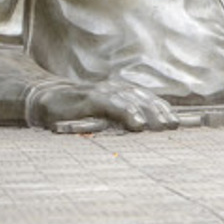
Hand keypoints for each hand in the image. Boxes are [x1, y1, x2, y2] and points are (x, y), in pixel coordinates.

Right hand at [27, 80, 180, 132]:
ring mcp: (103, 92)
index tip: (177, 124)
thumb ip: (119, 120)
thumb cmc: (75, 111)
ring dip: (150, 113)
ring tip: (162, 127)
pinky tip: (137, 124)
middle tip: (174, 127)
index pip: (149, 100)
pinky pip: (112, 104)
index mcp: (122, 93)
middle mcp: (116, 89)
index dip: (164, 110)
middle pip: (145, 99)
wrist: (45, 99)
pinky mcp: (90, 97)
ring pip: (133, 100)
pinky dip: (127, 112)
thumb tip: (141, 134)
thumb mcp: (101, 116)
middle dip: (161, 112)